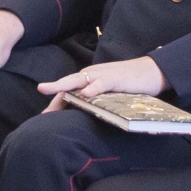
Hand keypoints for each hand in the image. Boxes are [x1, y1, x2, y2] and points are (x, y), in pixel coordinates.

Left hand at [37, 56, 166, 106]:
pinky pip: (102, 83)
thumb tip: (84, 118)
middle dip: (52, 89)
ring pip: (79, 80)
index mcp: (88, 80)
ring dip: (64, 85)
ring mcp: (102, 76)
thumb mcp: (109, 95)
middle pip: (68, 83)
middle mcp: (91, 76)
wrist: (151, 71)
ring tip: (49, 90)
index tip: (43, 117)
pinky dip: (93, 88)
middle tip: (38, 93)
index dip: (56, 102)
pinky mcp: (116, 78)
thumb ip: (96, 103)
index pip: (68, 91)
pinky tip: (85, 93)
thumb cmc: (128, 84)